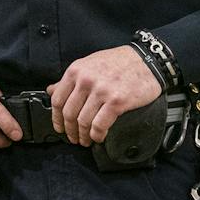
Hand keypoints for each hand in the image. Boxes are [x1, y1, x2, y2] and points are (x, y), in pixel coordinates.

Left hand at [47, 45, 161, 145]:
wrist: (147, 59)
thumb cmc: (121, 61)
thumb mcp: (90, 64)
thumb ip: (71, 79)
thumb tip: (52, 90)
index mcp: (77, 71)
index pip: (57, 100)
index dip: (56, 118)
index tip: (59, 127)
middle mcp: (86, 80)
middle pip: (69, 114)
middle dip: (70, 131)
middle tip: (73, 138)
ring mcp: (101, 91)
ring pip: (83, 122)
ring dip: (83, 136)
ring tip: (86, 140)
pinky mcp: (116, 102)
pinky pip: (100, 125)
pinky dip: (97, 135)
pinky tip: (98, 137)